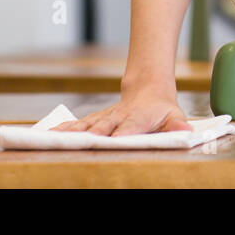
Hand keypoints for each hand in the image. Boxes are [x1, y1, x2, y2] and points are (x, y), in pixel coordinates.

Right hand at [49, 91, 192, 135]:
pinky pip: (77, 124)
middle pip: (103, 127)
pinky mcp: (94, 119)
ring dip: (72, 132)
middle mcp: (118, 117)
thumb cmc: (162, 109)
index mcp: (138, 117)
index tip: (113, 141)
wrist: (148, 90)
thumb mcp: (175, 115)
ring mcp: (104, 117)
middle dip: (93, 136)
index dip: (122, 134)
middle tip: (81, 144)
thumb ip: (178, 125)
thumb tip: (186, 131)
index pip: (129, 127)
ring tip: (54, 138)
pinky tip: (48, 132)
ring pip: (86, 124)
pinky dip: (63, 129)